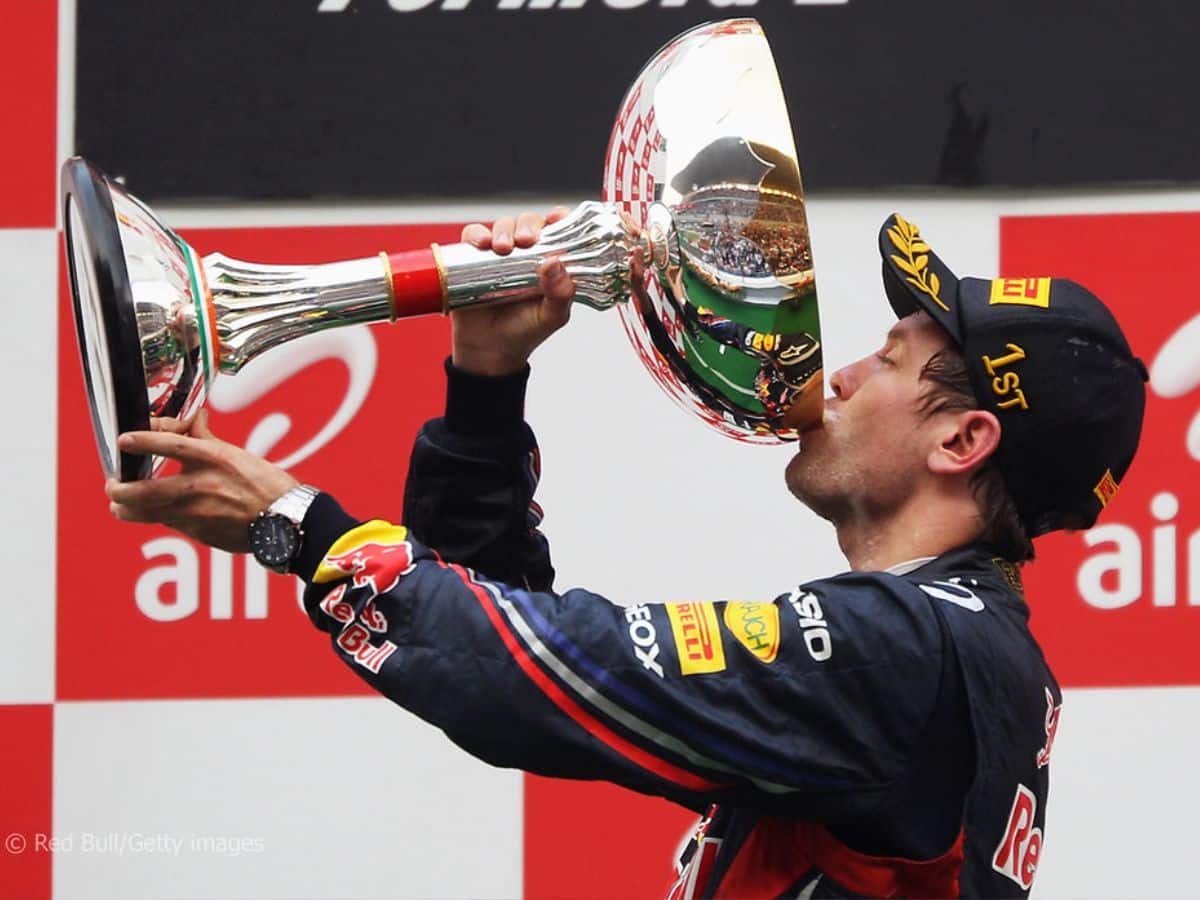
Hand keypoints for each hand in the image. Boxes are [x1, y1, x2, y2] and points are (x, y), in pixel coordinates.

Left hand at [105, 410, 297, 552]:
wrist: (286, 521)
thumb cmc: (266, 485)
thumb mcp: (237, 455)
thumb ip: (206, 439)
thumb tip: (194, 418)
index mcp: (213, 460)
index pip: (169, 446)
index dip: (142, 441)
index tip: (123, 440)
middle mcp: (200, 487)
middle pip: (141, 490)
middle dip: (118, 489)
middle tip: (112, 484)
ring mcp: (197, 514)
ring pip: (145, 514)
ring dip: (125, 510)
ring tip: (119, 506)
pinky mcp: (198, 534)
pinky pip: (170, 524)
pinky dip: (161, 517)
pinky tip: (160, 513)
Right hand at [452, 207, 575, 375]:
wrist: (489, 352)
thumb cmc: (525, 333)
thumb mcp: (551, 317)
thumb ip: (560, 294)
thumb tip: (554, 262)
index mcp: (550, 263)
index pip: (558, 231)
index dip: (560, 219)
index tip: (557, 217)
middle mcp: (525, 254)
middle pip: (529, 223)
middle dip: (529, 225)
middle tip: (526, 241)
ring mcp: (498, 255)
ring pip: (503, 225)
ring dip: (503, 230)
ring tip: (501, 248)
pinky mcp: (472, 259)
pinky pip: (473, 236)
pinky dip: (476, 234)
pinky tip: (481, 245)